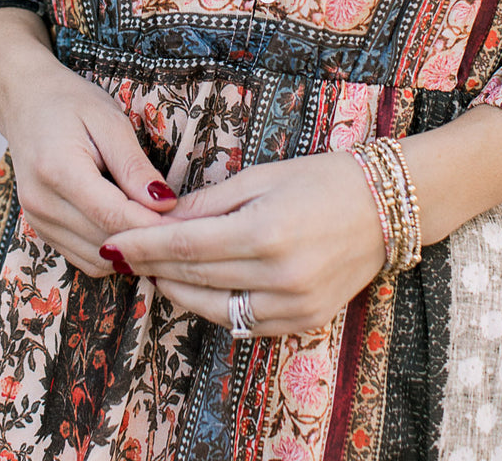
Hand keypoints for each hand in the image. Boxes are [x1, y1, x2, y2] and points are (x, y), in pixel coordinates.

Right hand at [0, 9, 175, 277]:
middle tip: (186, 228)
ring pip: (96, 259)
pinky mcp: (41, 230)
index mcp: (57, 169)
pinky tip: (134, 231)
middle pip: (106, 241)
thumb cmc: (70, 102)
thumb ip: (134, 165)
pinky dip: (113, 252)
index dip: (156, 226)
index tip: (190, 224)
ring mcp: (37, 221)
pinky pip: (84, 258)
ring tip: (164, 231)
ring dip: (132, 252)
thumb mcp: (109, 120)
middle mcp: (41, 203)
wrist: (25, 102)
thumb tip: (164, 203)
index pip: (114, 215)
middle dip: (149, 241)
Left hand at [105, 152, 386, 336]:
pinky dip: (215, 307)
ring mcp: (293, 306)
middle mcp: (279, 276)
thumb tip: (161, 217)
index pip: (186, 245)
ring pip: (214, 309)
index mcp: (267, 232)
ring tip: (152, 273)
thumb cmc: (324, 178)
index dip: (144, 246)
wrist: (388, 206)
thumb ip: (210, 203)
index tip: (113, 242)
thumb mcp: (263, 177)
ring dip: (177, 291)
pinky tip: (196, 290)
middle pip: (195, 276)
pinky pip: (244, 323)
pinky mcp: (303, 322)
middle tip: (121, 255)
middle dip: (152, 266)